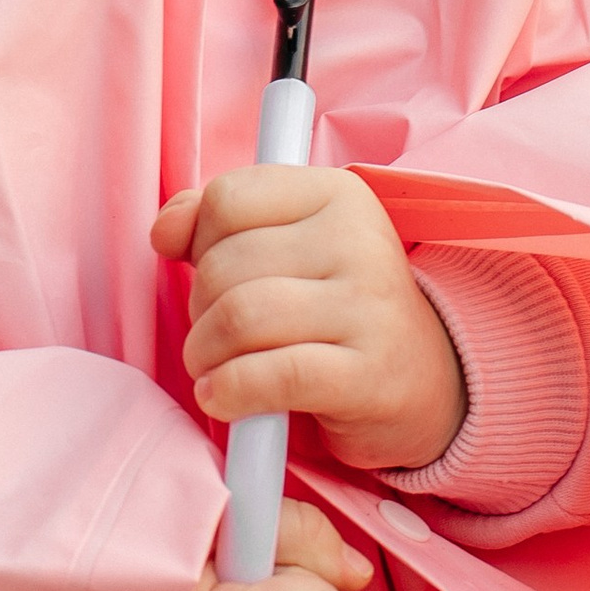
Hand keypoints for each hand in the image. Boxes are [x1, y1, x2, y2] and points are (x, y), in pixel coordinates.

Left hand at [151, 165, 468, 473]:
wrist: (425, 380)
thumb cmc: (334, 306)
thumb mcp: (285, 246)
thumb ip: (213, 222)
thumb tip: (164, 230)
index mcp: (338, 193)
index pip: (227, 197)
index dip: (199, 240)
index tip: (216, 272)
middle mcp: (359, 240)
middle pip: (224, 264)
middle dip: (199, 308)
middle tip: (218, 334)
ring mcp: (368, 307)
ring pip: (239, 318)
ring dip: (204, 353)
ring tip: (213, 367)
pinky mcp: (368, 375)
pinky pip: (271, 377)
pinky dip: (229, 391)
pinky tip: (222, 397)